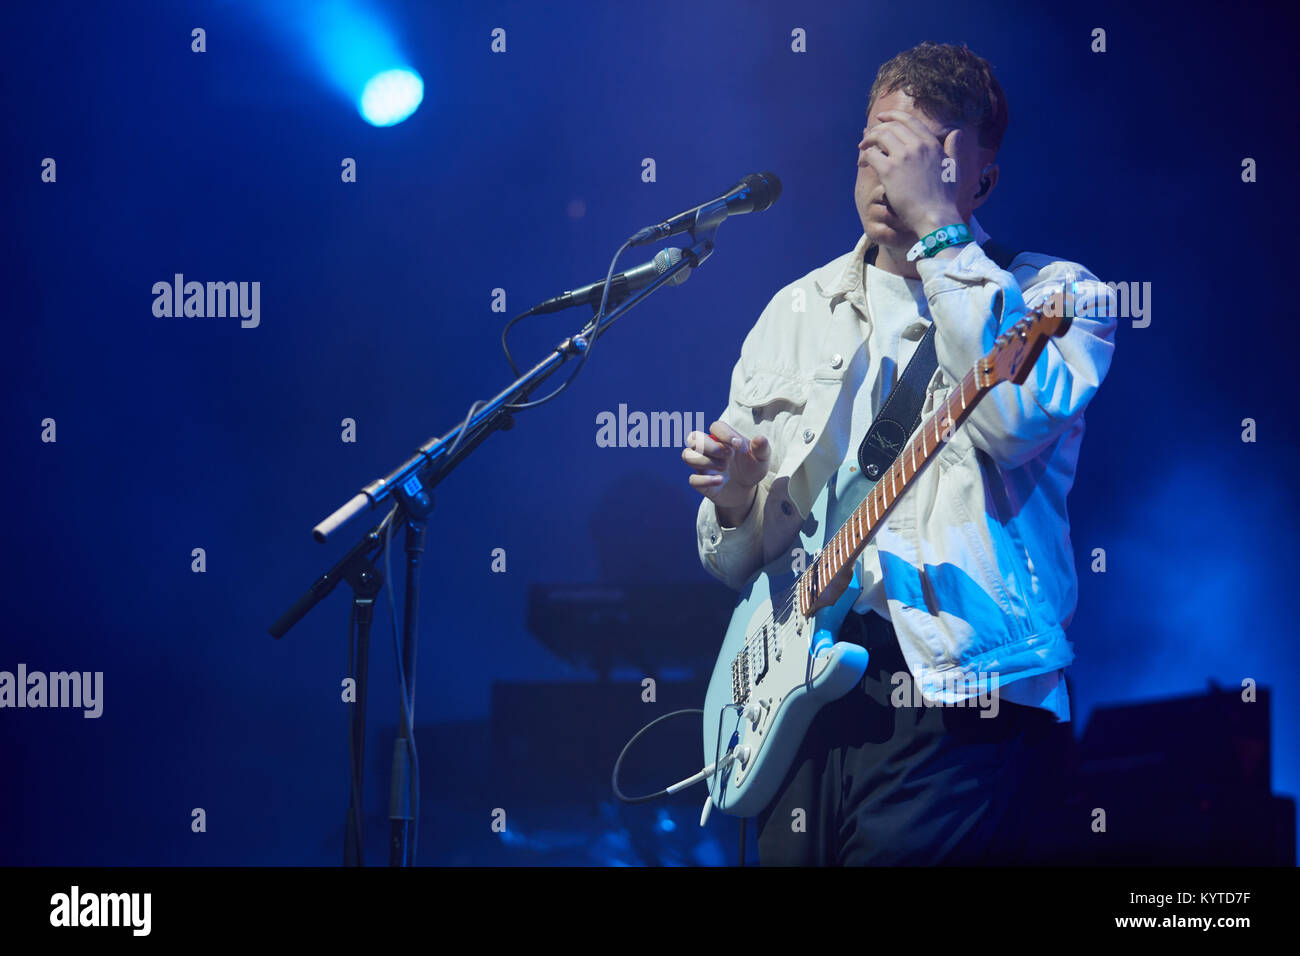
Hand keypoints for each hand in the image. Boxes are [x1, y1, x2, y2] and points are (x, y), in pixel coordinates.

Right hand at [682, 420, 770, 520]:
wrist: (747, 490)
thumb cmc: (751, 468)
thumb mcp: (762, 458)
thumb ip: (761, 448)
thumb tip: (759, 439)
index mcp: (722, 438)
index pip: (715, 426)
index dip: (724, 434)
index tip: (738, 446)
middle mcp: (708, 449)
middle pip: (693, 437)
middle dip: (709, 446)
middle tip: (728, 456)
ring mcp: (703, 465)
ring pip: (687, 456)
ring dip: (705, 461)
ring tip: (724, 468)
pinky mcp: (701, 482)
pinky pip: (693, 479)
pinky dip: (705, 480)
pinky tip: (720, 481)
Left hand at [859, 109, 967, 237]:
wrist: (935, 216)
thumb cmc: (945, 198)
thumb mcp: (953, 168)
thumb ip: (953, 148)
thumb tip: (956, 132)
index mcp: (931, 144)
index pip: (909, 120)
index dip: (892, 116)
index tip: (881, 118)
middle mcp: (917, 146)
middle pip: (891, 127)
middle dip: (876, 129)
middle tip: (867, 138)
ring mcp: (903, 157)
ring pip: (879, 137)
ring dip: (868, 140)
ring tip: (862, 149)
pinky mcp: (889, 171)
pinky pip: (871, 155)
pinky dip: (865, 156)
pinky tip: (863, 163)